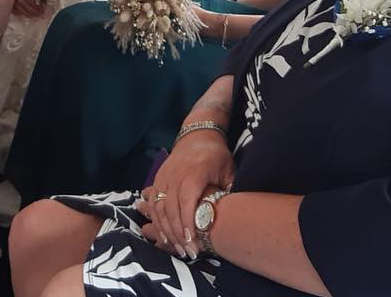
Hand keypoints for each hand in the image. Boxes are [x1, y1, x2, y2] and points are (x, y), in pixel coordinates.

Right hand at [134, 131, 232, 259]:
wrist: (197, 137)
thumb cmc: (216, 156)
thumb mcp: (229, 169)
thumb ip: (230, 189)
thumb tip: (238, 211)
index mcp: (193, 173)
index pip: (187, 201)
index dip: (187, 222)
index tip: (192, 241)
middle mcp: (175, 176)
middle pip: (171, 208)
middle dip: (178, 233)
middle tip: (188, 253)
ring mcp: (163, 178)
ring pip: (159, 208)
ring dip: (166, 231)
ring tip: (177, 249)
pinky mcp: (157, 181)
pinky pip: (153, 204)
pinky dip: (156, 222)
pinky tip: (164, 237)